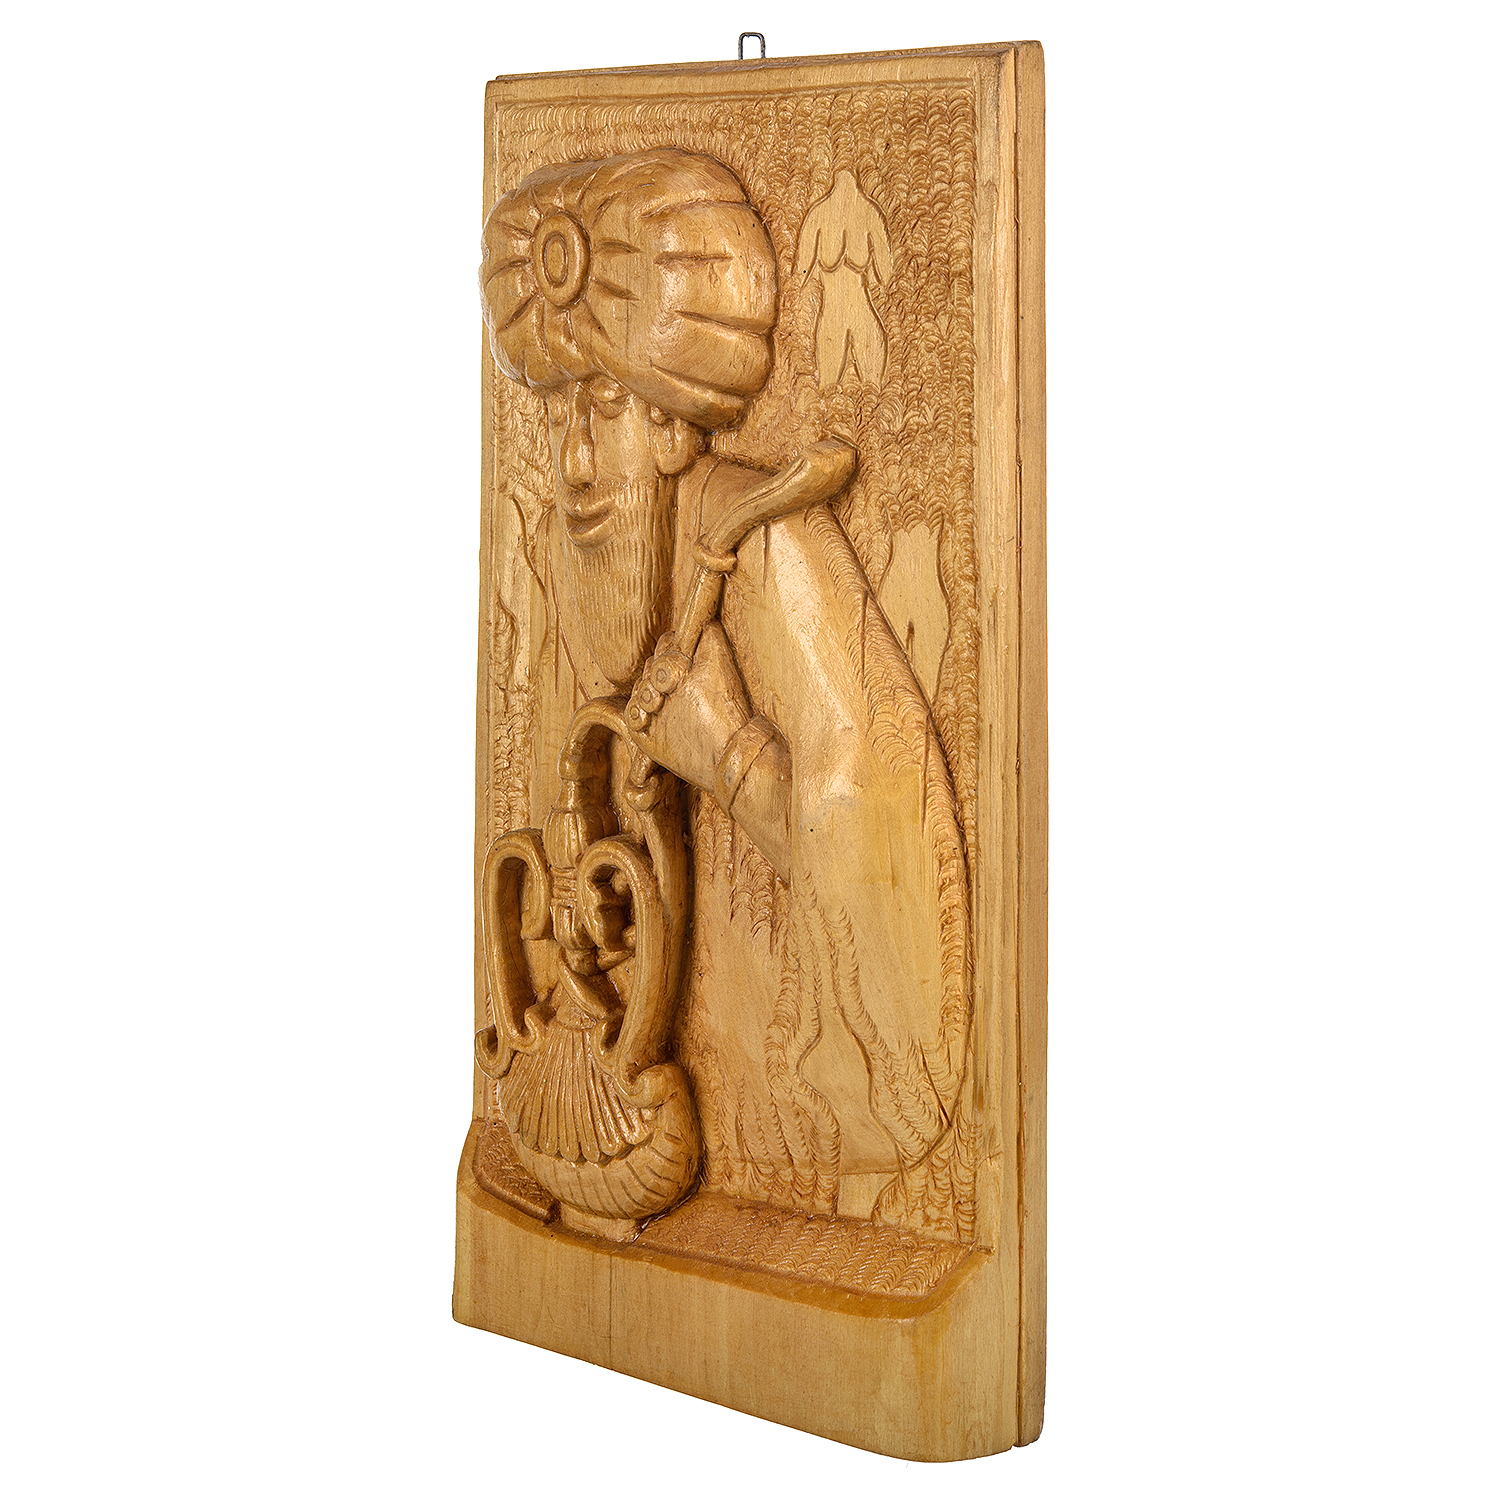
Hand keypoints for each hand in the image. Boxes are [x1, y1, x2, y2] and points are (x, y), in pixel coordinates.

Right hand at [629, 623, 749, 793]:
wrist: (726, 756)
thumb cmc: (729, 710)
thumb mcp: (719, 664)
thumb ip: (709, 635)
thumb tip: (701, 609)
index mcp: (691, 672)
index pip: (667, 647)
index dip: (667, 653)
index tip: (678, 668)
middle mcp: (675, 689)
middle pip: (650, 666)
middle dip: (656, 674)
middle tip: (669, 686)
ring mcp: (661, 711)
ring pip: (639, 689)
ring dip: (646, 694)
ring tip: (659, 704)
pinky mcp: (650, 734)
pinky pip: (631, 715)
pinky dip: (635, 713)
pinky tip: (647, 719)